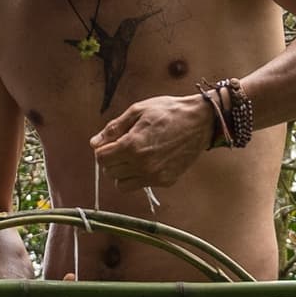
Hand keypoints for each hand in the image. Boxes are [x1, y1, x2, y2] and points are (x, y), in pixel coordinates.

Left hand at [89, 92, 215, 192]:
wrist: (200, 121)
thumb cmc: (168, 111)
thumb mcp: (138, 111)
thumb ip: (114, 128)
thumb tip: (94, 144)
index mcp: (132, 145)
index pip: (101, 158)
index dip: (102, 149)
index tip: (111, 142)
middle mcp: (142, 164)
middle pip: (110, 172)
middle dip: (112, 160)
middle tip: (123, 147)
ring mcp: (154, 175)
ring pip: (121, 184)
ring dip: (122, 171)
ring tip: (134, 156)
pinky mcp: (165, 181)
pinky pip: (140, 185)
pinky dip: (139, 176)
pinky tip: (150, 160)